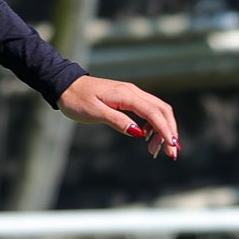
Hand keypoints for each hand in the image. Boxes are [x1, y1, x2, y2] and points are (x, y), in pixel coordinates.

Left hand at [58, 74, 178, 160]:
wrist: (66, 85)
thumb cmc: (76, 100)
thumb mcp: (94, 113)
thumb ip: (117, 121)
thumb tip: (138, 132)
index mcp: (127, 95)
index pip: (154, 113)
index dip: (165, 130)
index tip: (172, 147)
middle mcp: (133, 92)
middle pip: (162, 111)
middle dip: (169, 132)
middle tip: (171, 153)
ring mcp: (132, 94)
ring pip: (157, 111)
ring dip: (162, 129)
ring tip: (156, 150)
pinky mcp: (127, 98)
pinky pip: (148, 110)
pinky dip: (153, 124)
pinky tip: (147, 137)